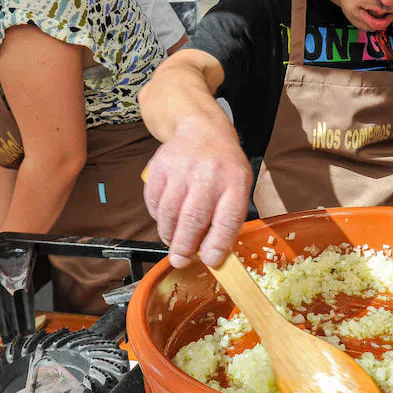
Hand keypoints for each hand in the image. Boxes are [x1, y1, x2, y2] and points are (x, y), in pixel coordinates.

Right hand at [143, 120, 251, 268]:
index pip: (227, 218)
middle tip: (180, 260)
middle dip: (184, 246)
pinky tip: (166, 218)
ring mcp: (181, 168)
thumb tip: (213, 255)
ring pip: (169, 213)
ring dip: (169, 234)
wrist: (203, 131)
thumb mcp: (238, 187)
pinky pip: (153, 202)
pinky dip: (158, 217)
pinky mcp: (159, 166)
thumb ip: (228, 219)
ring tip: (173, 240)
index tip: (210, 261)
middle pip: (193, 218)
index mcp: (234, 181)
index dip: (217, 244)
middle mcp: (208, 173)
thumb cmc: (223, 167)